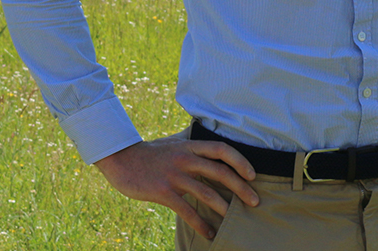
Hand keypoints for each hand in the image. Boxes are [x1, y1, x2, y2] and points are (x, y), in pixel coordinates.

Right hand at [93, 136, 258, 240]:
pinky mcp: (164, 192)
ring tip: (235, 219)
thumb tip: (214, 155)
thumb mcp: (175, 145)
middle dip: (241, 188)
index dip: (241, 161)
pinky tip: (209, 233)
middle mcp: (186, 159)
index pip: (223, 150)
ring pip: (206, 193)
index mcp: (191, 147)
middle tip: (255, 201)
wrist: (122, 159)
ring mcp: (175, 175)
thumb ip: (194, 150)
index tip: (253, 175)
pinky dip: (200, 224)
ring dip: (224, 208)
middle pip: (221, 173)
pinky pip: (187, 211)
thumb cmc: (151, 154)